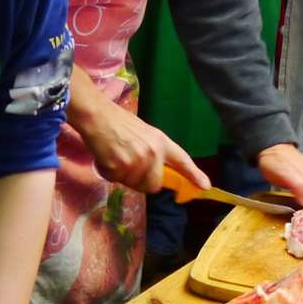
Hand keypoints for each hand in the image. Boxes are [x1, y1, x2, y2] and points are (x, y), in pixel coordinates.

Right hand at [74, 95, 206, 193]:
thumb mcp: (144, 133)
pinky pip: (117, 181)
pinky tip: (107, 157)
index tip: (205, 186)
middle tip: (129, 166)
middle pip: (154, 185)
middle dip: (143, 181)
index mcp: (161, 142)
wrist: (97, 116)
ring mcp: (136, 162)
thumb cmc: (119, 122)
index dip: (194, 175)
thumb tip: (156, 173)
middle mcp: (153, 154)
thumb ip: (154, 152)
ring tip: (116, 156)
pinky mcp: (119, 169)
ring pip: (134, 184)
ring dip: (124, 176)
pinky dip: (110, 173)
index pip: (182, 160)